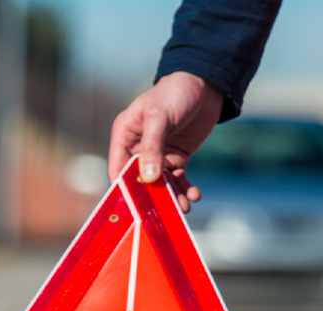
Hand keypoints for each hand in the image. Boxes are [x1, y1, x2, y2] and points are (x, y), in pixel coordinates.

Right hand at [108, 71, 223, 210]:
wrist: (204, 85)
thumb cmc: (175, 93)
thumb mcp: (159, 117)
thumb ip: (153, 147)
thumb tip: (148, 178)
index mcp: (125, 135)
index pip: (118, 168)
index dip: (125, 188)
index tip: (134, 208)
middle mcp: (139, 147)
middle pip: (141, 181)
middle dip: (153, 197)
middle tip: (165, 213)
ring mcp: (159, 154)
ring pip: (161, 184)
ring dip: (172, 197)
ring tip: (184, 207)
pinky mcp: (177, 158)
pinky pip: (178, 179)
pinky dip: (185, 188)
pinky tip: (194, 194)